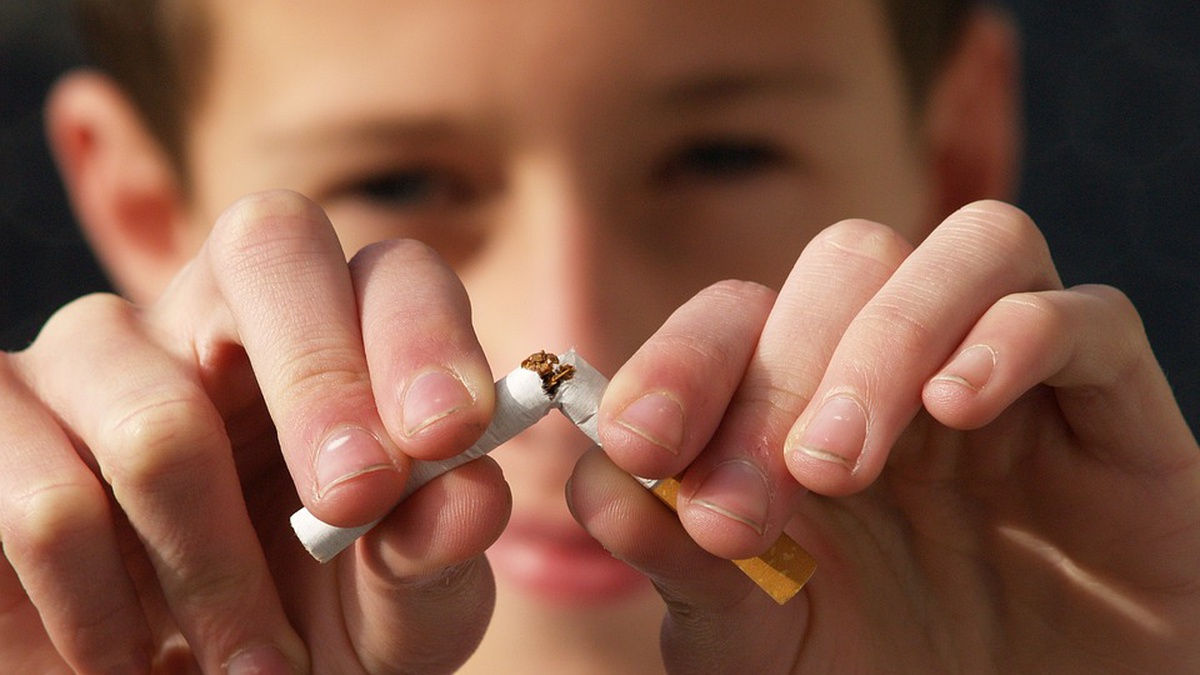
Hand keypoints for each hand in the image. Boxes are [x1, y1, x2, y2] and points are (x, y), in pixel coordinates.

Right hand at [0, 191, 506, 672]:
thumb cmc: (320, 629)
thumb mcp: (405, 603)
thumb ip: (440, 545)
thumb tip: (471, 494)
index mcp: (340, 332)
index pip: (389, 272)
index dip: (422, 339)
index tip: (448, 437)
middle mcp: (216, 314)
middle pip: (267, 244)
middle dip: (324, 385)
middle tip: (354, 506)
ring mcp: (95, 357)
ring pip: (157, 419)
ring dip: (218, 574)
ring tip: (256, 665)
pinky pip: (45, 501)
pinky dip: (103, 609)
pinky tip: (131, 656)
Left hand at [569, 200, 1199, 672]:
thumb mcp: (757, 640)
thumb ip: (681, 562)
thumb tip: (596, 486)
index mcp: (811, 401)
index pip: (737, 318)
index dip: (680, 362)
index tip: (639, 447)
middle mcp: (909, 366)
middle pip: (846, 263)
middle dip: (779, 374)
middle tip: (750, 503)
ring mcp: (1014, 377)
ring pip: (966, 249)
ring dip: (884, 338)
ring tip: (837, 462)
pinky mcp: (1113, 409)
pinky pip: (1085, 318)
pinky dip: (1013, 337)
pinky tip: (956, 406)